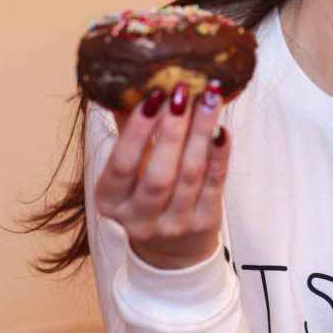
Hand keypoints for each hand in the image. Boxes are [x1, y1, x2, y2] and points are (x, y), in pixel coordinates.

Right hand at [94, 81, 230, 269]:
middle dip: (172, 130)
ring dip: (200, 133)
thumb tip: (128, 83)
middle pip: (157, 173)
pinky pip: (215, 184)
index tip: (153, 95)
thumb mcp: (127, 172)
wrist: (172, 250)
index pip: (121, 165)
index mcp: (111, 201)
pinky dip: (219, 155)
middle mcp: (139, 218)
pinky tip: (222, 129)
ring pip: (189, 175)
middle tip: (184, 91)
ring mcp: (174, 224)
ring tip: (209, 98)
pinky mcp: (205, 222)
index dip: (137, 131)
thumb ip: (127, 131)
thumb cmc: (145, 196)